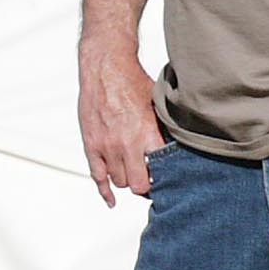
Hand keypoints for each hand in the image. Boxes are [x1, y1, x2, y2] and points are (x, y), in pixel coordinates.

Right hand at [78, 39, 166, 204]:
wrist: (104, 69)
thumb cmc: (132, 82)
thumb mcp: (156, 105)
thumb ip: (163, 130)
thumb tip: (178, 148)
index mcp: (146, 134)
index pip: (159, 172)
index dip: (165, 180)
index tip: (170, 181)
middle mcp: (125, 144)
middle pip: (137, 184)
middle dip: (146, 185)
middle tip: (152, 182)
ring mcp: (106, 147)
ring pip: (119, 181)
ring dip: (127, 180)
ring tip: (135, 176)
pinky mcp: (91, 145)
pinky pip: (97, 176)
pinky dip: (104, 191)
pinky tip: (111, 200)